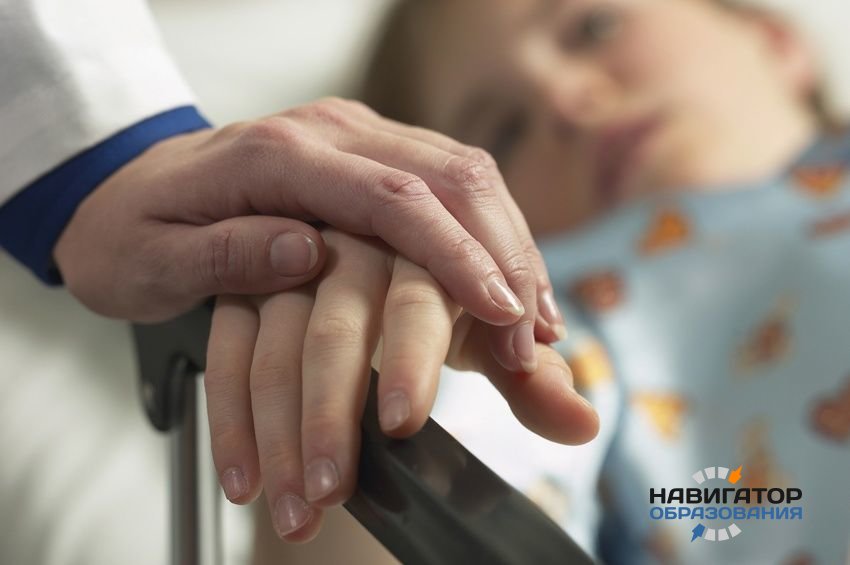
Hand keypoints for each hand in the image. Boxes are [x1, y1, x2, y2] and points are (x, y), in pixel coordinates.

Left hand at [54, 98, 565, 371]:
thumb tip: (309, 255)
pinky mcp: (365, 155)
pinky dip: (485, 235)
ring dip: (506, 244)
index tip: (501, 311)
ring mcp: (352, 137)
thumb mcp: (146, 259)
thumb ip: (225, 254)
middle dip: (502, 254)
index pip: (392, 197)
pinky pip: (445, 184)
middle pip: (446, 176)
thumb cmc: (129, 232)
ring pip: (460, 173)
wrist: (117, 188)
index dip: (455, 255)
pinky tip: (506, 281)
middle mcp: (328, 132)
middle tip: (533, 331)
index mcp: (277, 155)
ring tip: (534, 318)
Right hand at [204, 229, 597, 541]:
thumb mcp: (480, 328)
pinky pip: (228, 350)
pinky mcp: (243, 287)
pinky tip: (245, 480)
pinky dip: (234, 420)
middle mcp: (356, 244)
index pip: (421, 296)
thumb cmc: (432, 290)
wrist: (361, 235)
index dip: (414, 357)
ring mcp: (291, 264)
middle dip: (336, 409)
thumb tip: (584, 422)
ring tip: (297, 504)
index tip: (402, 422)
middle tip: (336, 483)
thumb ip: (528, 376)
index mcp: (425, 245)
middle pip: (339, 327)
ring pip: (277, 346)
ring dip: (283, 431)